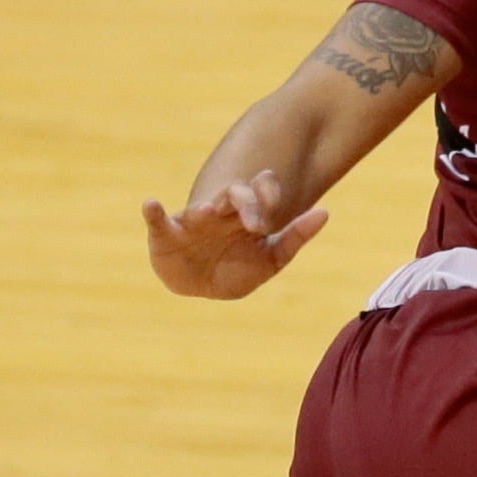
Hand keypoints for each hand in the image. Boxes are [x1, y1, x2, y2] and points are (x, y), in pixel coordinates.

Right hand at [143, 172, 328, 300]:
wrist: (203, 285)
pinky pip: (158, 221)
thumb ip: (296, 236)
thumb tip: (325, 212)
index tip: (277, 200)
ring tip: (207, 209)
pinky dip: (153, 212)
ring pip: (200, 210)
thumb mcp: (271, 258)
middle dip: (242, 201)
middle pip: (232, 196)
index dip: (268, 191)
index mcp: (246, 214)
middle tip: (253, 220)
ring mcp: (193, 222)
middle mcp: (221, 212)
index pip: (260, 191)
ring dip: (203, 210)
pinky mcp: (167, 234)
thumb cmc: (239, 268)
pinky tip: (150, 203)